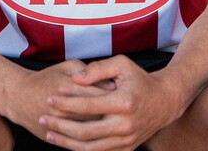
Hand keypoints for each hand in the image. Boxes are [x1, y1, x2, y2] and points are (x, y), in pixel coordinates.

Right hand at [0, 60, 114, 141]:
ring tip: (114, 121)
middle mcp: (60, 107)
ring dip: (103, 128)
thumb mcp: (67, 66)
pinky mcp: (53, 136)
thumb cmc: (47, 78)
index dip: (112, 94)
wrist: (18, 97)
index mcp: (66, 86)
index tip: (123, 92)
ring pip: (87, 130)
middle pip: (94, 113)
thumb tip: (111, 83)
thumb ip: (89, 70)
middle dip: (112, 112)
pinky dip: (91, 139)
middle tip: (123, 109)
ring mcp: (56, 124)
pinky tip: (102, 134)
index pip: (96, 93)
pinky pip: (77, 142)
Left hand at [40, 55, 184, 150]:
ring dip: (66, 142)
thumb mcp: (122, 65)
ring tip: (48, 134)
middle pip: (84, 131)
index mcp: (123, 103)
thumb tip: (75, 78)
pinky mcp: (127, 149)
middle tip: (42, 118)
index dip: (65, 104)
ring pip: (90, 148)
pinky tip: (66, 143)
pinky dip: (80, 150)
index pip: (87, 106)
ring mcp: (126, 140)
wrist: (165, 102)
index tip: (49, 99)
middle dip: (60, 126)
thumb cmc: (140, 79)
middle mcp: (125, 125)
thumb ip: (98, 68)